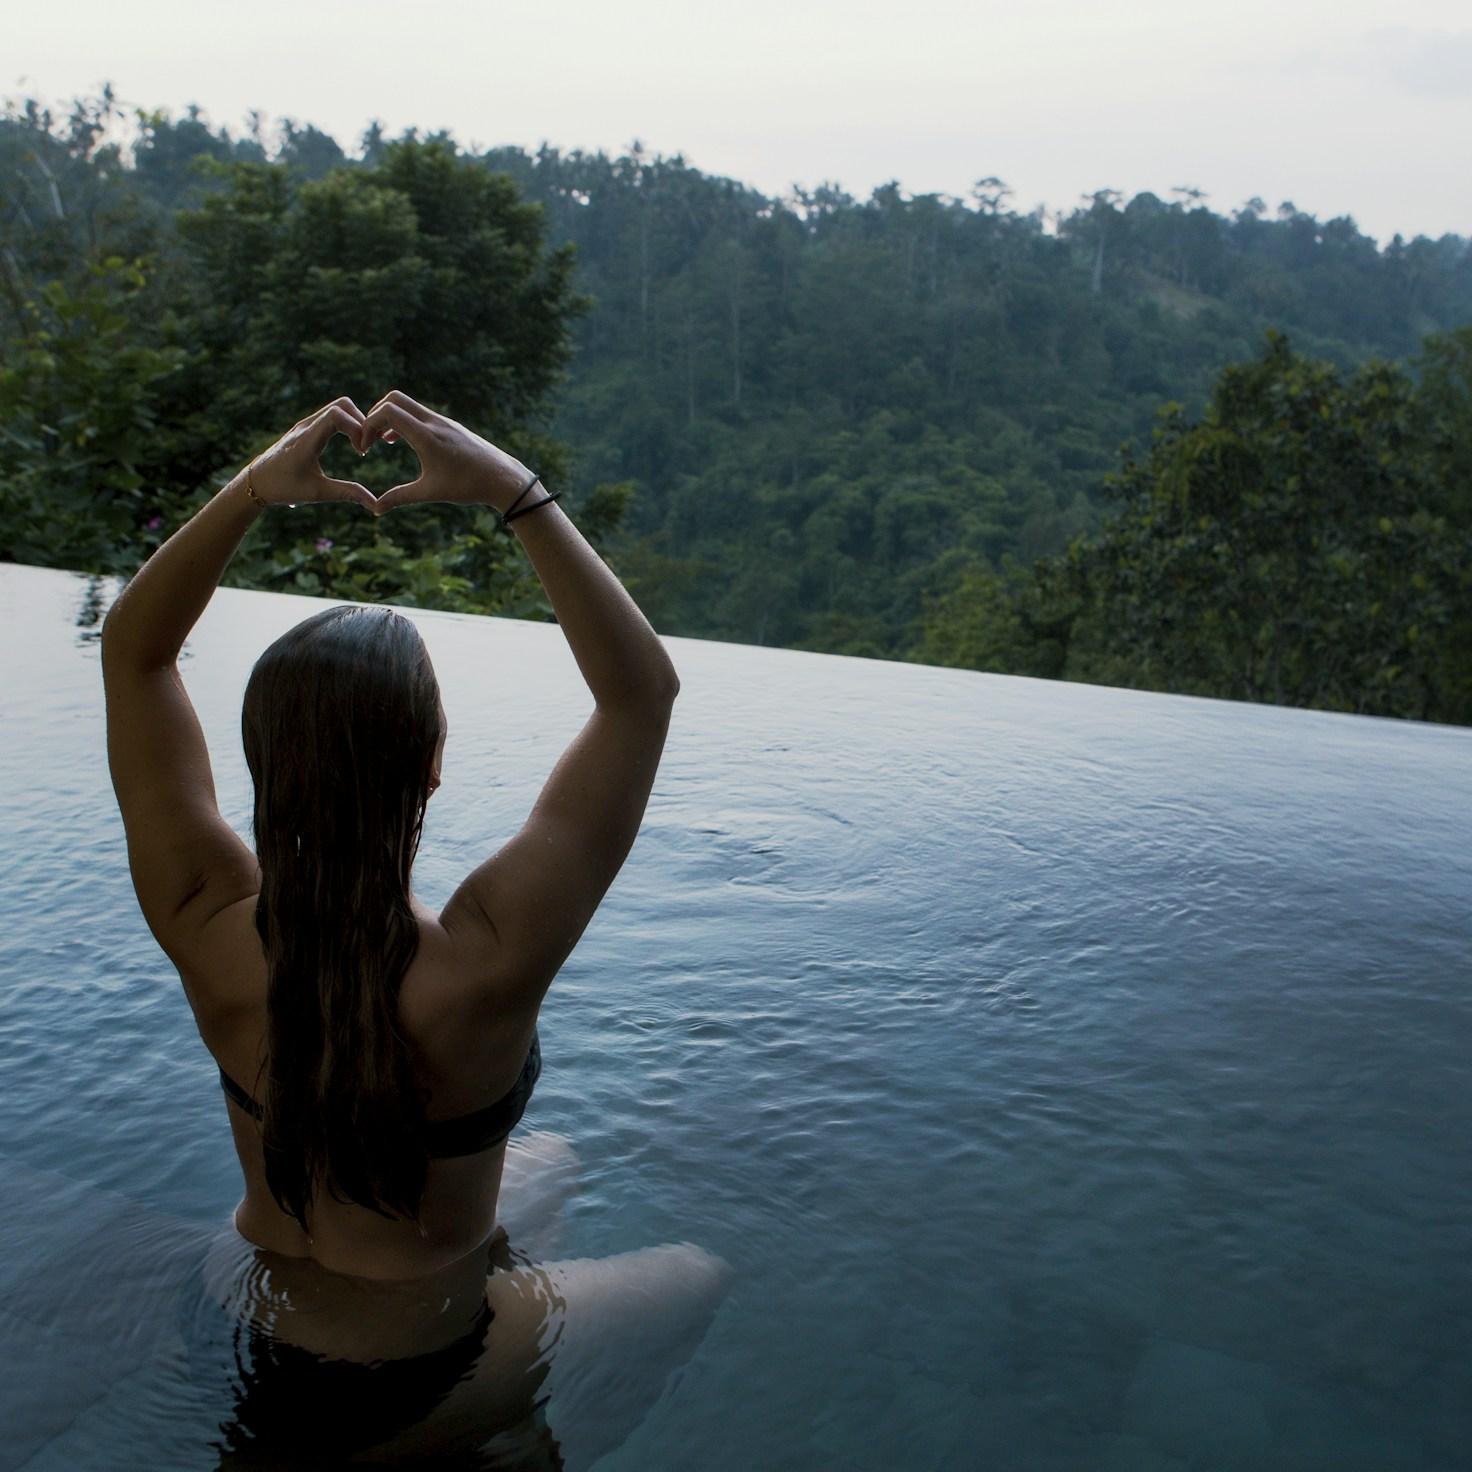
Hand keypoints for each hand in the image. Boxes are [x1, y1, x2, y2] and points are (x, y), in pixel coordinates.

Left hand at [246, 397, 376, 508]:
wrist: (255, 482)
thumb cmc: (284, 488)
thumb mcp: (318, 493)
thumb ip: (348, 494)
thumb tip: (376, 504)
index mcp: (307, 440)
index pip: (338, 415)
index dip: (358, 428)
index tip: (363, 452)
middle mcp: (306, 426)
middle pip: (342, 405)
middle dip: (361, 422)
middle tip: (366, 447)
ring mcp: (305, 424)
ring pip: (338, 407)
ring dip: (355, 422)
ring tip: (361, 447)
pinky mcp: (306, 427)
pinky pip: (331, 415)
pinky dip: (346, 424)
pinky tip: (350, 444)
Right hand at [360, 390, 534, 516]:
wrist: (503, 478)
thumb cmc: (467, 486)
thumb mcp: (430, 493)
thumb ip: (400, 497)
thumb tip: (375, 509)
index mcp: (426, 435)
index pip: (387, 412)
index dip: (368, 425)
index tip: (364, 447)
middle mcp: (434, 422)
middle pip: (394, 399)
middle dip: (375, 415)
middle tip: (369, 439)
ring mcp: (443, 421)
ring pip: (408, 405)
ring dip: (390, 418)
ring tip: (382, 442)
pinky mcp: (450, 425)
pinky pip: (421, 414)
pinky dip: (405, 421)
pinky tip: (402, 441)